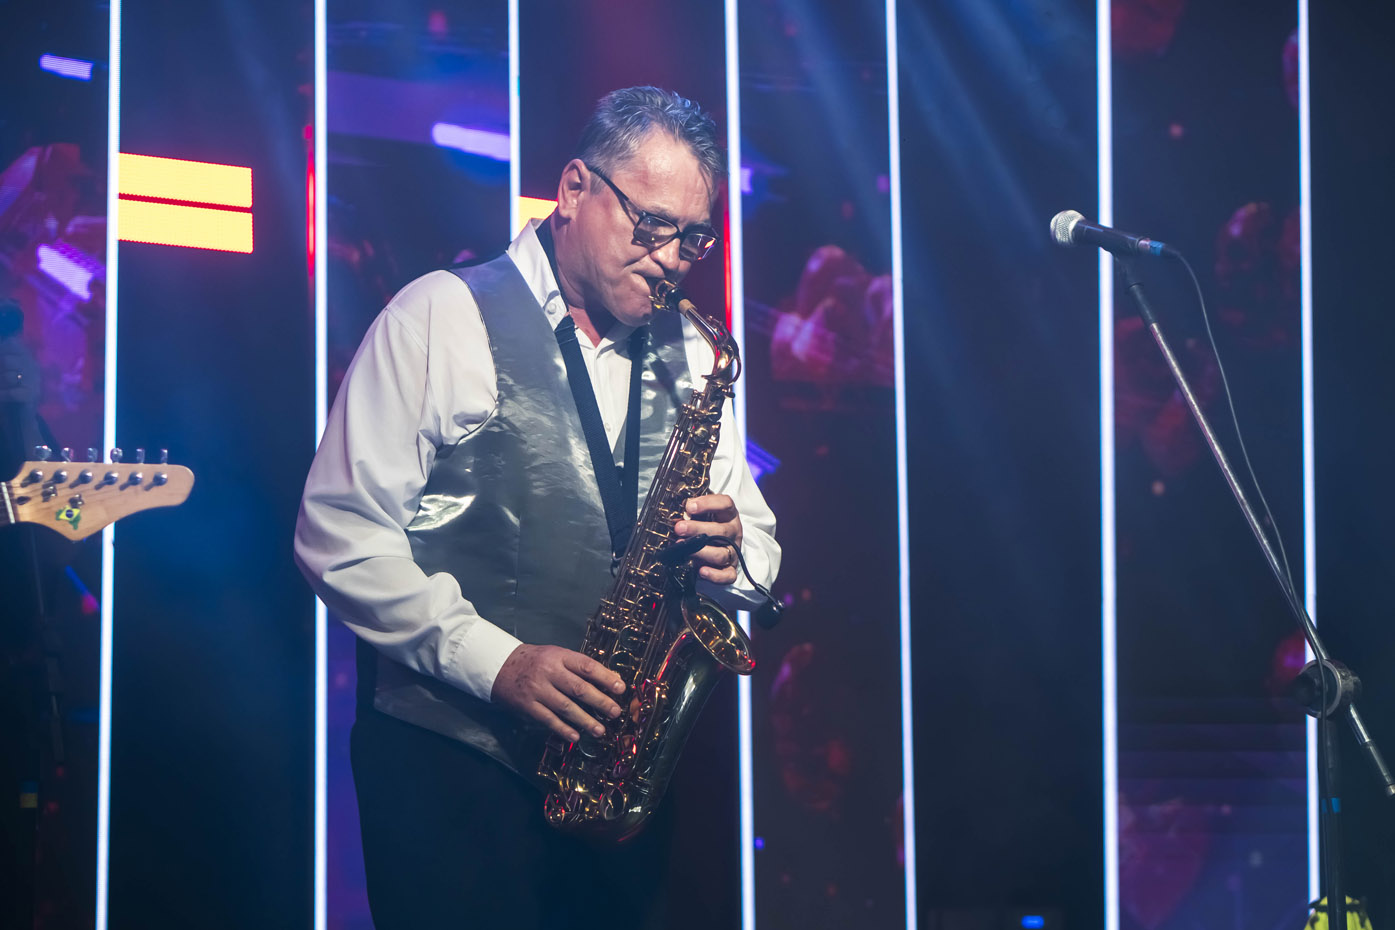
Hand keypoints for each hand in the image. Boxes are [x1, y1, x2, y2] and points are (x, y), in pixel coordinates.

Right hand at [490, 644, 625, 742]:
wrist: (500, 666)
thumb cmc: (535, 661)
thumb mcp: (557, 655)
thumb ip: (580, 666)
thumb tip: (610, 679)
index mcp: (559, 656)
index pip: (586, 666)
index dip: (605, 678)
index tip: (620, 688)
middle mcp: (549, 672)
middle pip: (579, 688)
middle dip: (600, 702)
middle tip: (615, 712)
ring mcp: (537, 690)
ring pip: (565, 707)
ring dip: (585, 720)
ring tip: (600, 730)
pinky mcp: (528, 705)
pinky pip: (548, 719)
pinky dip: (563, 729)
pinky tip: (575, 736)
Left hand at [674, 493, 742, 584]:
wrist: (719, 548)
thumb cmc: (708, 528)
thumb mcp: (703, 516)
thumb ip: (693, 512)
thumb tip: (679, 510)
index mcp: (728, 515)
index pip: (725, 504)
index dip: (708, 504)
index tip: (689, 506)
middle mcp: (733, 532)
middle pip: (721, 530)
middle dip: (697, 529)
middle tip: (679, 529)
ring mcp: (733, 551)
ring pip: (721, 554)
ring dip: (701, 552)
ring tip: (684, 549)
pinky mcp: (731, 569)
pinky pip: (727, 575)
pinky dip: (715, 575)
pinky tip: (701, 571)